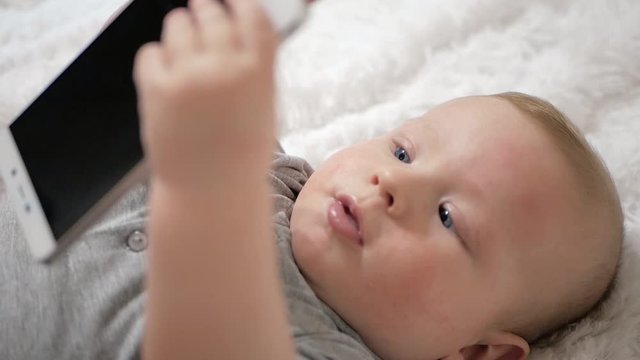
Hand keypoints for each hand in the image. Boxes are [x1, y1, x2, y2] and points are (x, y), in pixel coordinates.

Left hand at [133, 0, 277, 190]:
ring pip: (177, 25)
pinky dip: (158, 59)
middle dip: (206, 11)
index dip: (241, 3)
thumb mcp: (265, 106)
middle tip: (202, 16)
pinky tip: (168, 78)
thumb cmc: (241, 153)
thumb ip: (256, 65)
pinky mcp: (155, 88)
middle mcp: (223, 67)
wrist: (210, 189)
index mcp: (258, 72)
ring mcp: (187, 76)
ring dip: (181, 30)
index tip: (234, 2)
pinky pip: (151, 52)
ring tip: (184, 52)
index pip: (252, 13)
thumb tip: (243, 29)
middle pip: (211, 12)